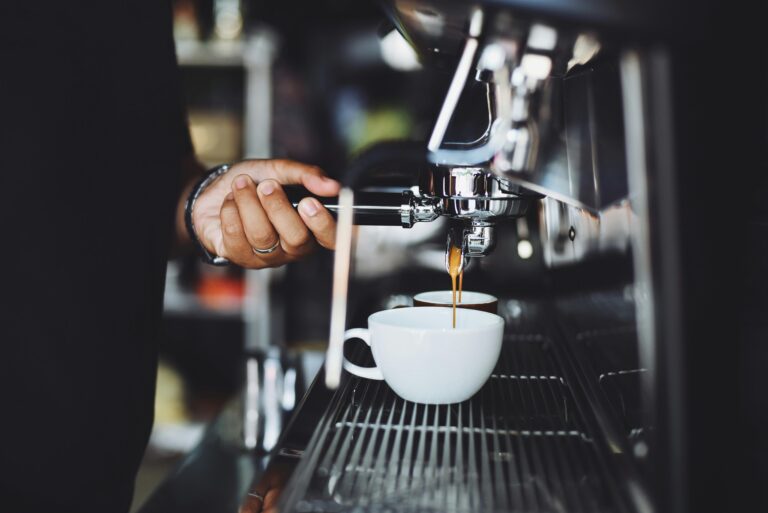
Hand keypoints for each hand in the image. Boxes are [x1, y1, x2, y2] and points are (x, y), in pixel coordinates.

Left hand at [192, 159, 339, 267]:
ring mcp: (267, 256)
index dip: (323, 224)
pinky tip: (230, 201)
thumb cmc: (253, 183)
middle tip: (267, 185)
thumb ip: (306, 175)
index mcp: (311, 227)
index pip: (331, 239)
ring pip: (262, 235)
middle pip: (297, 239)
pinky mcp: (240, 257)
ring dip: (249, 202)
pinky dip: (230, 210)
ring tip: (241, 184)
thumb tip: (332, 185)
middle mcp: (293, 247)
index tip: (309, 202)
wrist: (215, 190)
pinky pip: (236, 235)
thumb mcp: (279, 170)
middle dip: (278, 207)